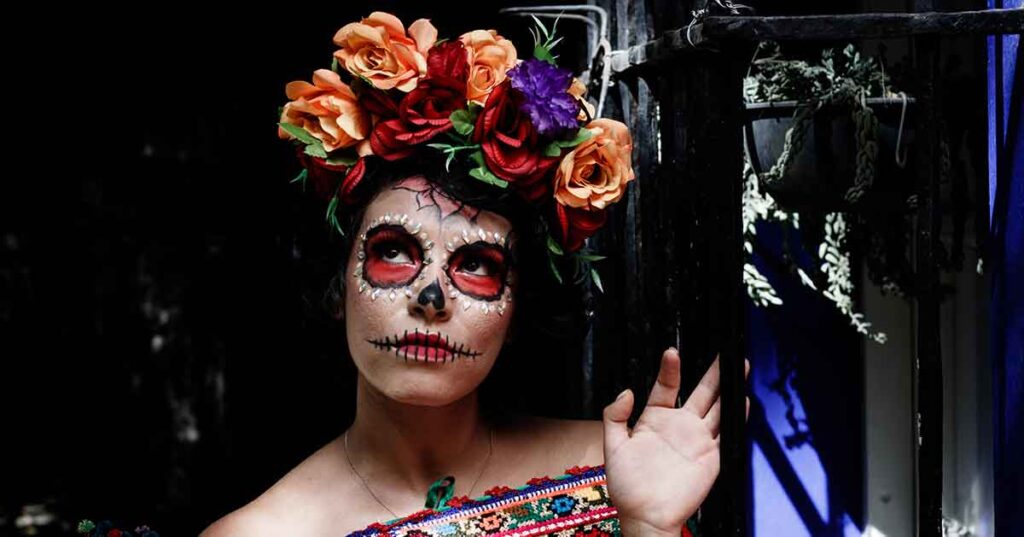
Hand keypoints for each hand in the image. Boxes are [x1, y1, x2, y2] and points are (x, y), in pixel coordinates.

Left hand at [602, 349, 749, 535]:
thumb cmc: (627, 487)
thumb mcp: (613, 446)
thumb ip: (615, 416)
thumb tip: (626, 392)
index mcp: (654, 419)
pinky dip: (736, 416)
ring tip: (738, 366)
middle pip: (701, 392)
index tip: (672, 353)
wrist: (645, 515)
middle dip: (712, 371)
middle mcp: (679, 426)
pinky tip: (740, 400)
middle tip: (722, 352)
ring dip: (729, 388)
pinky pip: (726, 432)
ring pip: (717, 407)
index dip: (670, 369)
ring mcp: (697, 440)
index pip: (666, 387)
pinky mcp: (711, 456)